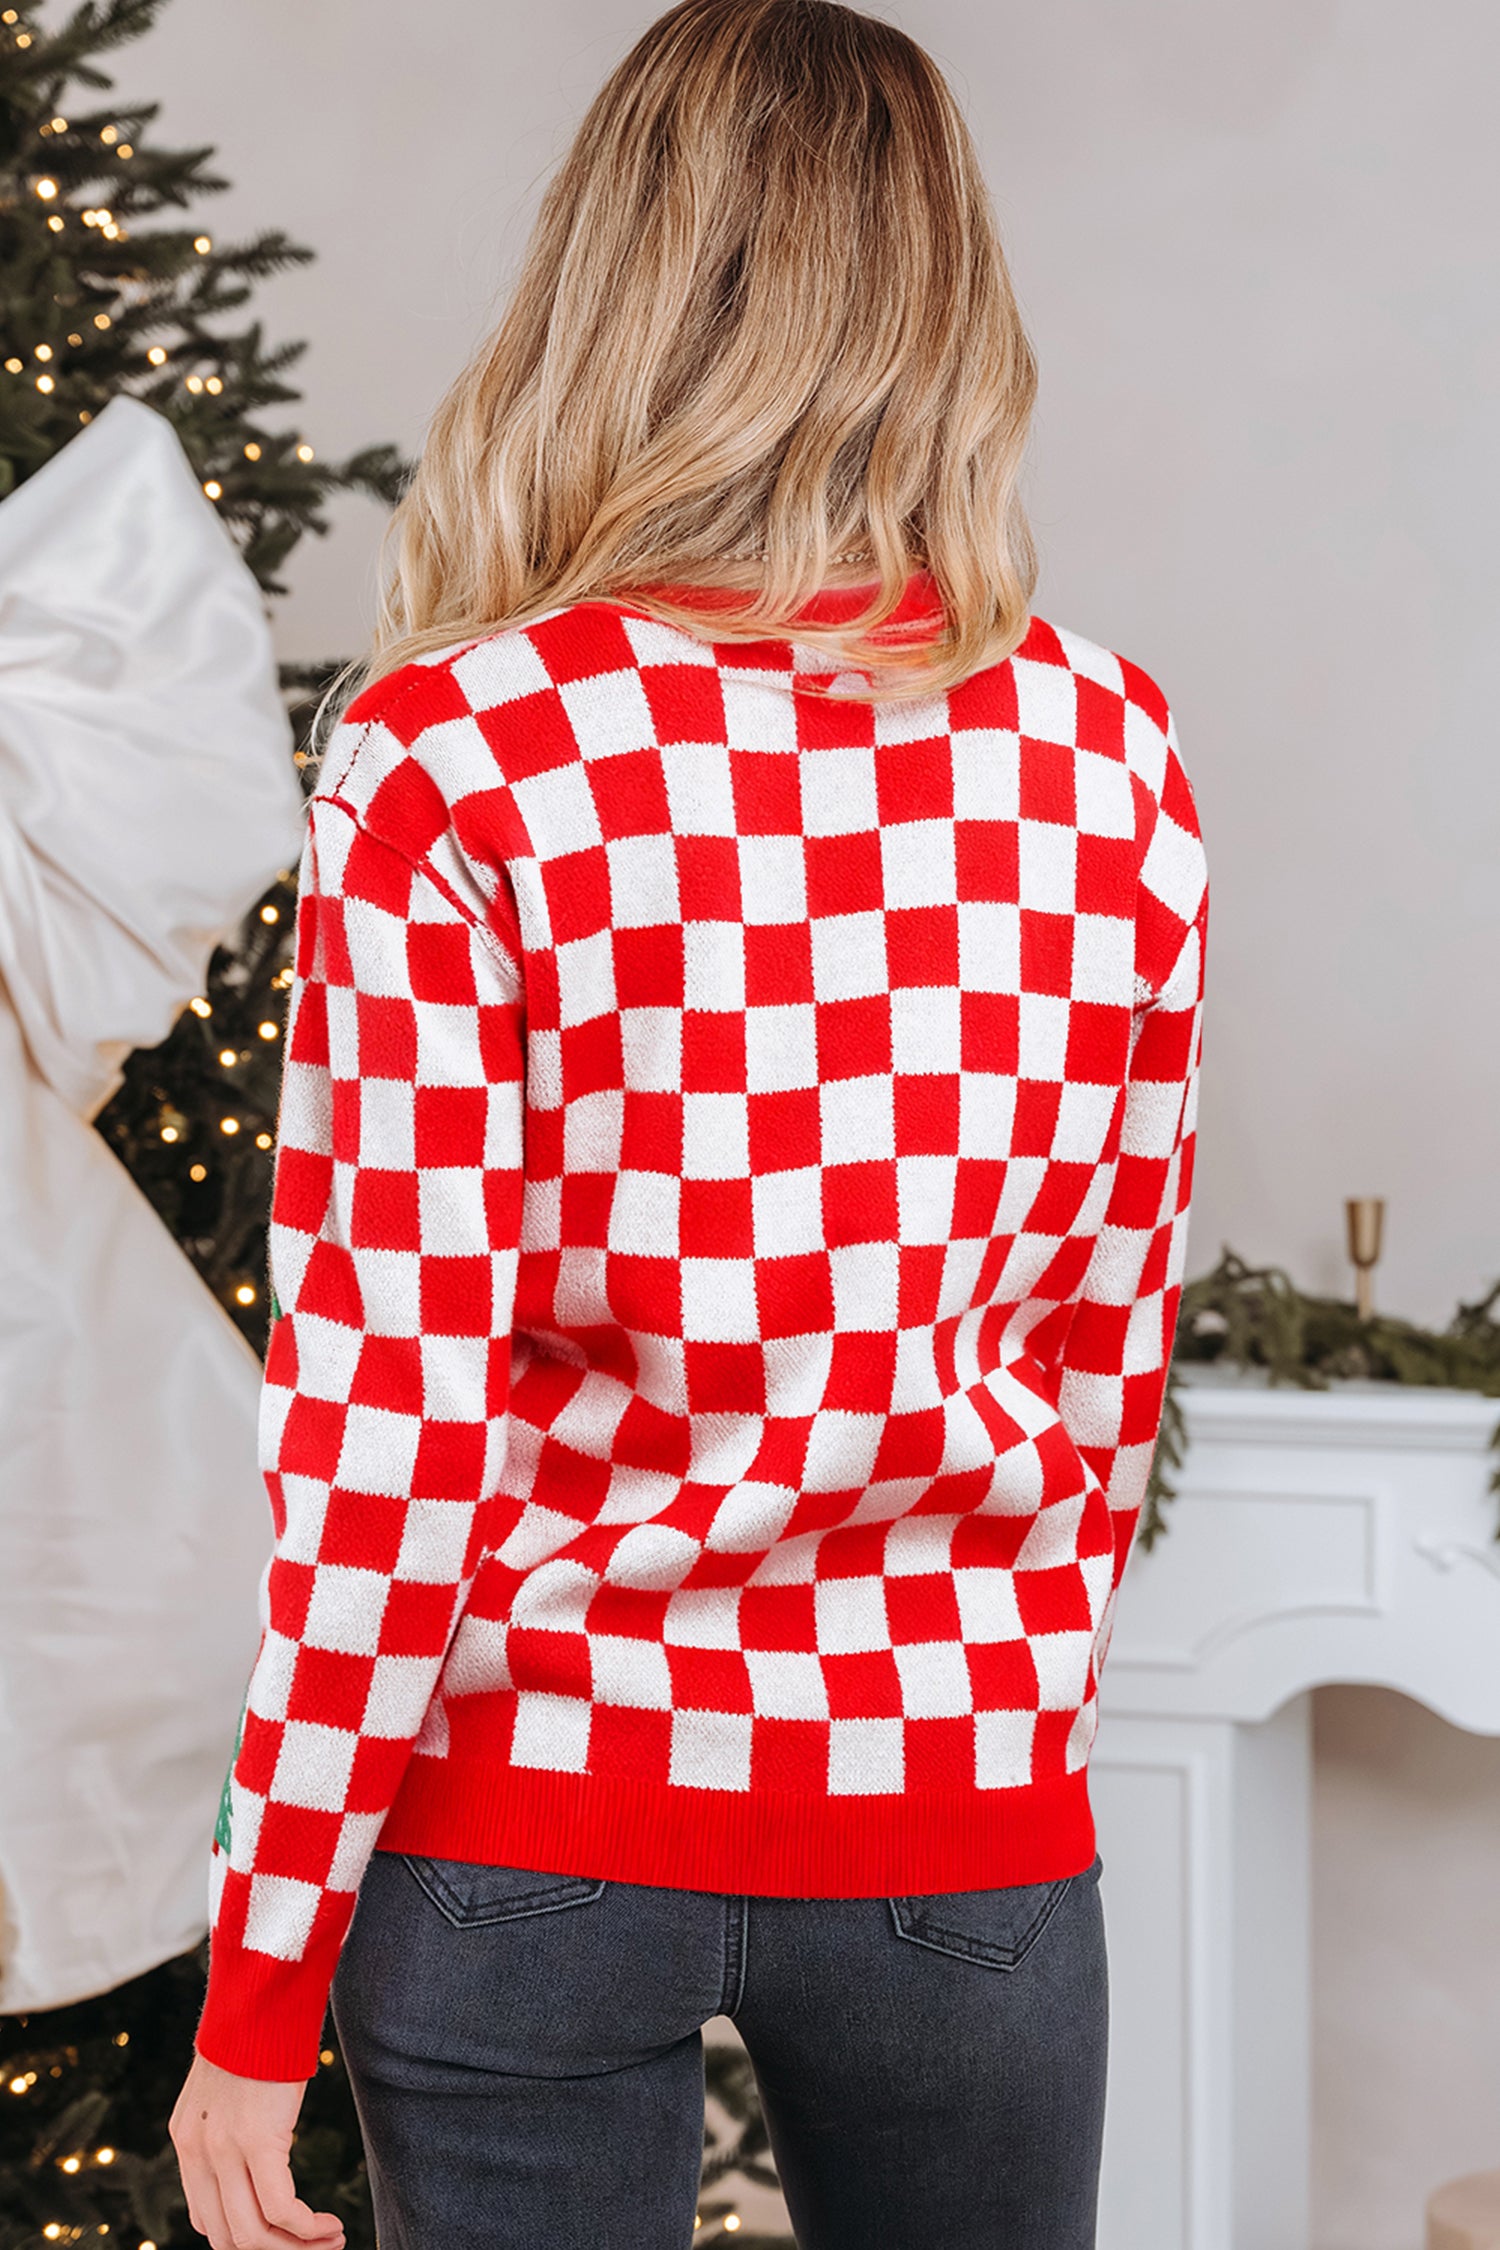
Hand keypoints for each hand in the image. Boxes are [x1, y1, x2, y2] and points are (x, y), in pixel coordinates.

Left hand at [169, 2052, 345, 2249]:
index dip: (246, 2238)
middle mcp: (197, 2152)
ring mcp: (223, 2149)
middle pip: (228, 2237)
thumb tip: (254, 2158)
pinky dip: (307, 2229)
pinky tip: (330, 2227)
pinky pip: (280, 2209)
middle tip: (313, 2248)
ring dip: (295, 2247)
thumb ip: (228, 2125)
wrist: (262, 1995)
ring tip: (329, 2242)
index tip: (283, 2236)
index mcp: (187, 2141)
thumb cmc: (257, 2033)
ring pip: (253, 2234)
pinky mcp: (257, 2140)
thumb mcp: (228, 2086)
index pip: (205, 2219)